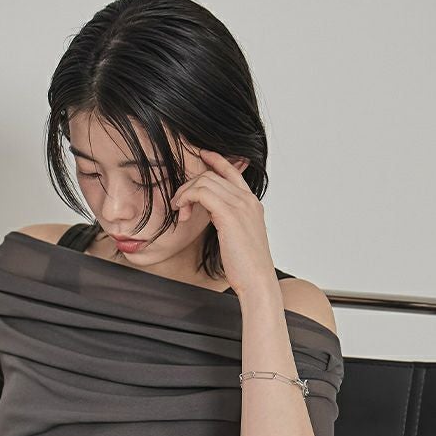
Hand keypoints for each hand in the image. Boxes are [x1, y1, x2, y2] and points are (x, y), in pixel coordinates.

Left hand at [169, 148, 274, 296]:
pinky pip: (201, 193)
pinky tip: (182, 212)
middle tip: (179, 205)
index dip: (216, 160)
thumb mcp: (239, 237)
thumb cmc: (246, 267)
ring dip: (185, 193)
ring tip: (179, 211)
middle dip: (190, 185)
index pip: (233, 171)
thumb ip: (230, 220)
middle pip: (212, 175)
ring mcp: (240, 205)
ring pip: (204, 181)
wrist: (257, 281)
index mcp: (252, 204)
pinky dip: (187, 198)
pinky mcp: (229, 214)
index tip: (202, 155)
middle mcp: (248, 200)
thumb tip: (214, 215)